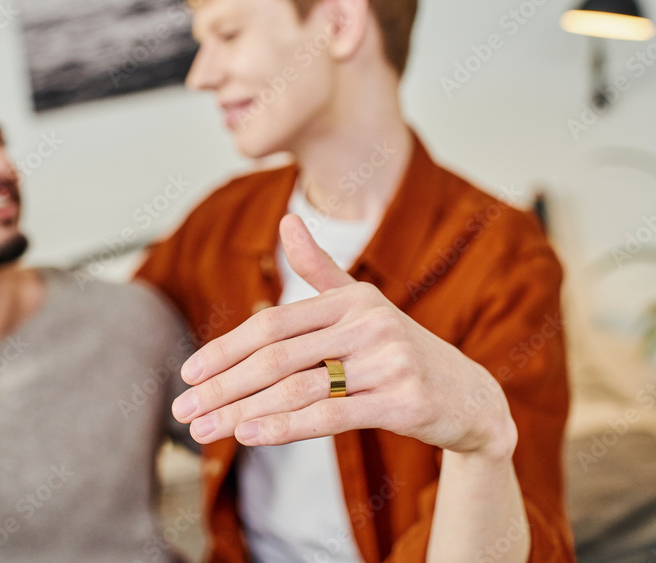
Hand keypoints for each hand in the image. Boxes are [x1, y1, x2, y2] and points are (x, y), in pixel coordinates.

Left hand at [171, 214, 516, 457]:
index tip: (188, 373)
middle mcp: (369, 323)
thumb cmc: (402, 351)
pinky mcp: (404, 402)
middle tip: (183, 410)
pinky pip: (332, 416)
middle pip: (277, 357)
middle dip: (223, 385)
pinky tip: (249, 435)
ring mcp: (389, 361)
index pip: (273, 324)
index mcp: (352, 299)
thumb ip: (320, 269)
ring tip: (203, 431)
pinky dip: (286, 425)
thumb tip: (286, 220)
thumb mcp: (364, 305)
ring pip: (298, 388)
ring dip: (242, 411)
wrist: (472, 397)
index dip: (225, 348)